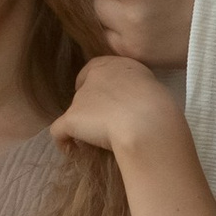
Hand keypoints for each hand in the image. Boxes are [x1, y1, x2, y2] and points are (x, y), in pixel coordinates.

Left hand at [51, 54, 184, 162]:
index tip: (104, 106)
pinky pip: (58, 132)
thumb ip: (132, 88)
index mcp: (113, 64)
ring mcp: (79, 98)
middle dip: (89, 110)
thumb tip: (129, 101)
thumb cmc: (157, 107)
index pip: (91, 73)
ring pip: (73, 113)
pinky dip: (64, 142)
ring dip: (81, 126)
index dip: (94, 90)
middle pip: (82, 93)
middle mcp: (93, 77)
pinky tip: (73, 151)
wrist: (147, 122)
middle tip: (104, 127)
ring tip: (95, 143)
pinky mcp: (71, 119)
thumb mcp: (148, 86)